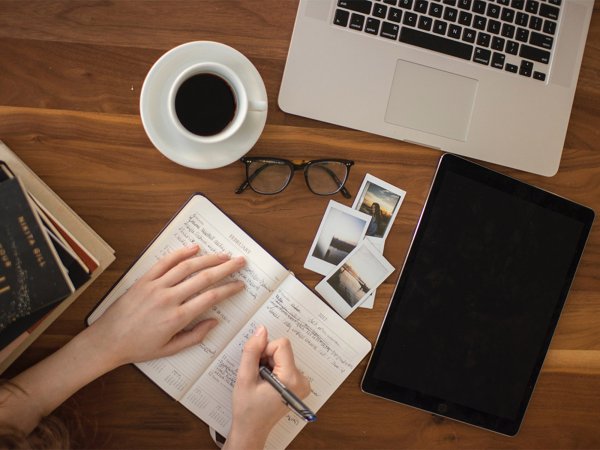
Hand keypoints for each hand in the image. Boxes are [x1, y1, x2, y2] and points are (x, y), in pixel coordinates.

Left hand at [89, 245, 245, 367]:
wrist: (107, 340)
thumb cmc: (138, 347)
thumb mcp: (170, 349)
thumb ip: (195, 336)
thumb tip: (214, 322)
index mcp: (177, 318)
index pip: (210, 298)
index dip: (228, 289)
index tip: (239, 285)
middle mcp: (168, 299)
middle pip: (204, 278)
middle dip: (226, 268)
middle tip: (240, 262)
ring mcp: (155, 287)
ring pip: (187, 267)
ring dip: (208, 258)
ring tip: (223, 255)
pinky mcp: (144, 280)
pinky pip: (165, 262)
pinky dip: (180, 253)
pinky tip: (194, 248)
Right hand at [226, 325, 310, 449]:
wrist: (252, 429)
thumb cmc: (247, 409)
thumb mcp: (244, 378)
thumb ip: (252, 351)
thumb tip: (261, 330)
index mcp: (291, 379)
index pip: (281, 345)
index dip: (265, 350)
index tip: (257, 366)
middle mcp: (302, 380)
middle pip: (283, 350)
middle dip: (266, 358)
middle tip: (257, 376)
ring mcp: (302, 383)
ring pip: (283, 356)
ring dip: (269, 364)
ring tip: (261, 382)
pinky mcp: (299, 384)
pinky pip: (285, 364)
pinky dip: (274, 369)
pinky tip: (266, 383)